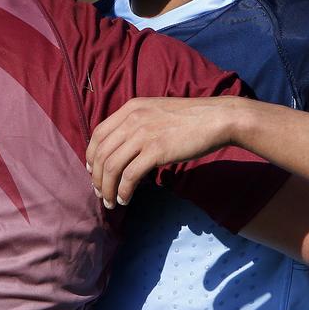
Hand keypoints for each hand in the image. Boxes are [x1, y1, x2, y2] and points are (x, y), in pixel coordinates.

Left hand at [86, 96, 238, 207]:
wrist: (217, 118)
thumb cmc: (190, 118)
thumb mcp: (156, 112)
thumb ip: (137, 124)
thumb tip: (122, 149)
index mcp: (131, 108)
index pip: (98, 133)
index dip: (91, 156)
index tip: (94, 172)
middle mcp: (133, 119)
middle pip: (102, 153)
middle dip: (97, 178)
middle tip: (100, 193)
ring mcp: (144, 134)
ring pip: (112, 166)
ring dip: (107, 188)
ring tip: (110, 201)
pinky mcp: (157, 151)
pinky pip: (130, 176)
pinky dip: (123, 191)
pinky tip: (125, 199)